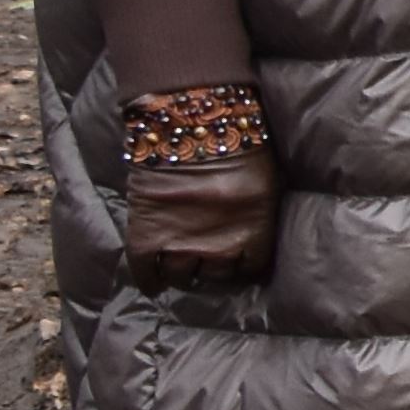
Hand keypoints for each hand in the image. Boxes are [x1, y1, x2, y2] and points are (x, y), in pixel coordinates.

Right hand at [123, 149, 277, 286]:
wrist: (191, 126)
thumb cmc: (237, 145)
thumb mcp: (264, 183)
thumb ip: (255, 214)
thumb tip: (249, 233)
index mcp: (254, 231)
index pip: (250, 266)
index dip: (241, 265)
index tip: (235, 262)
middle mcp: (220, 246)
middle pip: (216, 274)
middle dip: (212, 269)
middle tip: (205, 261)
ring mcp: (182, 244)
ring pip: (182, 276)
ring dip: (182, 273)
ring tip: (180, 268)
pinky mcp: (147, 236)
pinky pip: (144, 272)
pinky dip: (148, 281)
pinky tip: (152, 284)